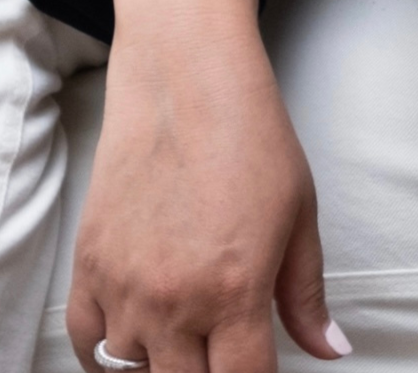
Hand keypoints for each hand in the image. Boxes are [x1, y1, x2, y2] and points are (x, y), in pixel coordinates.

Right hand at [67, 0, 352, 372]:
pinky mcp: (89, 264)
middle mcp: (174, 299)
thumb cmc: (248, 134)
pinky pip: (86, 346)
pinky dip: (106, 357)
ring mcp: (125, 285)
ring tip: (182, 341)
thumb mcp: (298, 213)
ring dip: (160, 365)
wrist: (183, 75)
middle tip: (221, 349)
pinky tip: (133, 343)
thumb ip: (306, 294)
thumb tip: (331, 350)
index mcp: (235, 291)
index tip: (256, 370)